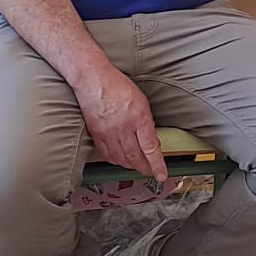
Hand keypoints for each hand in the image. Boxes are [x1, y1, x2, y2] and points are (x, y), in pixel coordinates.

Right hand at [77, 65, 165, 183]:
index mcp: (138, 119)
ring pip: (121, 159)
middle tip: (150, 172)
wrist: (93, 80)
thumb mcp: (141, 101)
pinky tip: (120, 160)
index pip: (150, 149)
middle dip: (145, 168)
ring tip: (137, 166)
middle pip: (136, 158)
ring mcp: (108, 134)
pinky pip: (107, 155)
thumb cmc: (118, 86)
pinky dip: (115, 161)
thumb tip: (151, 141)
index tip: (162, 175)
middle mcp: (123, 129)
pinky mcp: (96, 136)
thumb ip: (147, 123)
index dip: (157, 165)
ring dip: (131, 166)